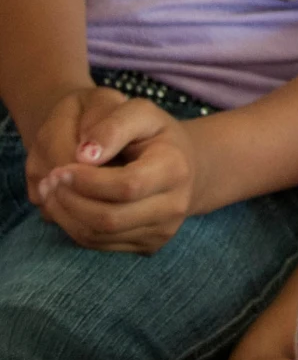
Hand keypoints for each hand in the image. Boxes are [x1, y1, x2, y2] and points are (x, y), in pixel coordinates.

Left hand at [35, 92, 201, 251]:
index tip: (61, 168)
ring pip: (99, 236)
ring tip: (52, 192)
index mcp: (175, 169)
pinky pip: (99, 244)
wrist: (184, 165)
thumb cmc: (155, 135)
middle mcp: (175, 205)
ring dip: (66, 215)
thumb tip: (84, 155)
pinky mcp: (148, 245)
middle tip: (49, 181)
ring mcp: (162, 230)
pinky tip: (66, 205)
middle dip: (70, 201)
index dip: (87, 181)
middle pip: (109, 218)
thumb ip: (113, 126)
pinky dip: (74, 226)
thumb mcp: (140, 114)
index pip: (126, 186)